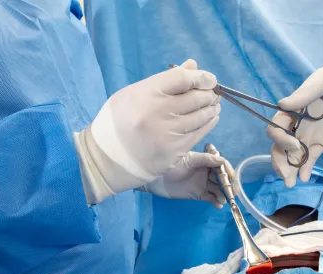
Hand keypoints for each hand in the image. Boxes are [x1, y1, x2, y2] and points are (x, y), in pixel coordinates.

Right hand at [74, 59, 220, 203]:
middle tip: (213, 92)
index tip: (209, 79)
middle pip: (195, 97)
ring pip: (201, 116)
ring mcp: (168, 134)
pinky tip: (211, 118)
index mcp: (145, 94)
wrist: (107, 158)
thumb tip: (193, 66)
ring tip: (214, 103)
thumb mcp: (134, 93)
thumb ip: (165, 81)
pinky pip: (199, 133)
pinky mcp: (175, 152)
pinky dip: (208, 123)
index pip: (182, 79)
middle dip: (208, 93)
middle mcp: (158, 113)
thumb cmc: (119, 121)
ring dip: (211, 108)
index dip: (200, 77)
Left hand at [141, 151, 234, 208]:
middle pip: (221, 179)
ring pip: (217, 189)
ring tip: (224, 200)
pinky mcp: (197, 194)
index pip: (221, 165)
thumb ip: (206, 159)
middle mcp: (206, 173)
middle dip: (228, 185)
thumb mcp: (190, 159)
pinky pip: (210, 198)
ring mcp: (202, 184)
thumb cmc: (172, 165)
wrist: (156, 178)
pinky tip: (218, 205)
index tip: (231, 177)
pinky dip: (215, 202)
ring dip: (222, 194)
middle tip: (232, 192)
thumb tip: (222, 161)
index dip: (228, 171)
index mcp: (205, 162)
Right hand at [267, 55, 322, 186]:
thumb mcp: (322, 82)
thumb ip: (303, 94)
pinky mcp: (321, 143)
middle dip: (279, 161)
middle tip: (286, 175)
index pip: (276, 128)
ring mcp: (307, 135)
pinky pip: (310, 158)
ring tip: (291, 184)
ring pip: (292, 156)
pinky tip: (305, 178)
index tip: (294, 144)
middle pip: (279, 147)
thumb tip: (282, 105)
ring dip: (289, 169)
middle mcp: (295, 125)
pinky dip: (306, 168)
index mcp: (291, 110)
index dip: (280, 139)